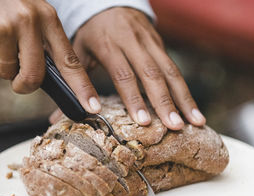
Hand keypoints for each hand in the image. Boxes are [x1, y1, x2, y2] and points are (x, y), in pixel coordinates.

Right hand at [0, 0, 101, 113]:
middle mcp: (31, 22)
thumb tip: (51, 82)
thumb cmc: (13, 7)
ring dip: (3, 65)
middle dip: (24, 85)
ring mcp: (7, 26)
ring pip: (7, 71)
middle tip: (18, 79)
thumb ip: (46, 46)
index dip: (83, 88)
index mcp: (50, 20)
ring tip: (1, 41)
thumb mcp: (37, 18)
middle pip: (34, 77)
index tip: (92, 107)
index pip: (70, 61)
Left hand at [72, 7, 205, 129]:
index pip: (123, 74)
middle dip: (165, 102)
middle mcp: (133, 42)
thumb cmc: (91, 33)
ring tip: (195, 122)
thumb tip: (58, 117)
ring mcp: (150, 43)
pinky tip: (194, 110)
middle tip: (174, 126)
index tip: (143, 121)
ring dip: (184, 99)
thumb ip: (74, 81)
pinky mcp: (161, 45)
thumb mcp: (78, 51)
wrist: (110, 2)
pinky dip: (186, 91)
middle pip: (152, 74)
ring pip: (171, 71)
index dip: (134, 98)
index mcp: (109, 44)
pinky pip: (176, 70)